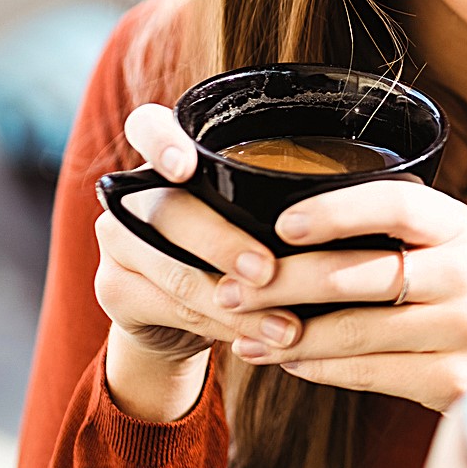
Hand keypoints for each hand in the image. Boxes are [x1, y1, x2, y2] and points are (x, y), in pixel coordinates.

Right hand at [95, 105, 300, 398]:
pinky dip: (225, 328)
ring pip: (176, 271)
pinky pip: (174, 309)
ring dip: (237, 304)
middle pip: (171, 211)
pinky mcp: (114, 289)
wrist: (179, 317)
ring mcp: (118, 242)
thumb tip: (353, 220)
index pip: (147, 127)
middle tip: (268, 272)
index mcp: (168, 160)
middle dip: (223, 244)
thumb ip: (274, 208)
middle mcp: (135, 195)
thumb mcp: (254, 219)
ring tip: (287, 326)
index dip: (161, 142)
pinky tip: (261, 340)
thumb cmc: (236, 252)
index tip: (185, 168)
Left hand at [218, 179, 466, 410]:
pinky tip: (294, 364)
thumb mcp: (463, 251)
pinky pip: (371, 374)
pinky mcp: (457, 381)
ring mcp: (466, 330)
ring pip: (356, 331)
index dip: (336, 211)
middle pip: (359, 274)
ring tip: (248, 337)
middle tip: (230, 291)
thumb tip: (288, 242)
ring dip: (290, 337)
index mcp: (465, 229)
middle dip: (283, 284)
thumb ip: (400, 241)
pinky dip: (324, 370)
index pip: (396, 205)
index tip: (282, 222)